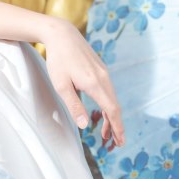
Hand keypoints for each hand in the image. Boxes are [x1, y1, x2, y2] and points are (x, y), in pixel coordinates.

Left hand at [41, 18, 124, 146]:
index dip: (117, 127)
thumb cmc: (58, 60)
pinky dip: (108, 106)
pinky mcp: (100, 70)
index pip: (112, 110)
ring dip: (112, 118)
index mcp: (95, 84)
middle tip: (115, 144)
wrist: (62, 35)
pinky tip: (103, 114)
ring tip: (107, 134)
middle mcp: (104, 78)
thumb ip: (74, 106)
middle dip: (116, 127)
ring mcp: (104, 73)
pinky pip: (108, 92)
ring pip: (112, 99)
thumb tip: (85, 125)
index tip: (120, 141)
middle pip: (115, 107)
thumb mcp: (61, 86)